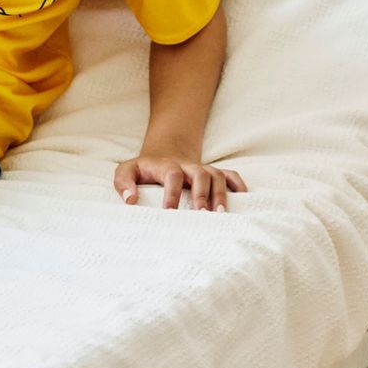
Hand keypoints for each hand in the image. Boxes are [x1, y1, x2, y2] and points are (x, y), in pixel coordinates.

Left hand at [113, 150, 246, 211]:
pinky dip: (240, 187)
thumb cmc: (145, 169)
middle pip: (201, 174)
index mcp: (167, 165)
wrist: (166, 153)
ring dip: (221, 194)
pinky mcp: (216, 174)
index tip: (169, 212)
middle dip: (202, 194)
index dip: (172, 192)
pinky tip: (244, 201)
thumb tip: (130, 200)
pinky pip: (233, 177)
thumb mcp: (128, 170)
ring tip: (221, 214)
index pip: (172, 175)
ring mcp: (204, 169)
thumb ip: (123, 182)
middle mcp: (189, 166)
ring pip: (218, 176)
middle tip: (202, 214)